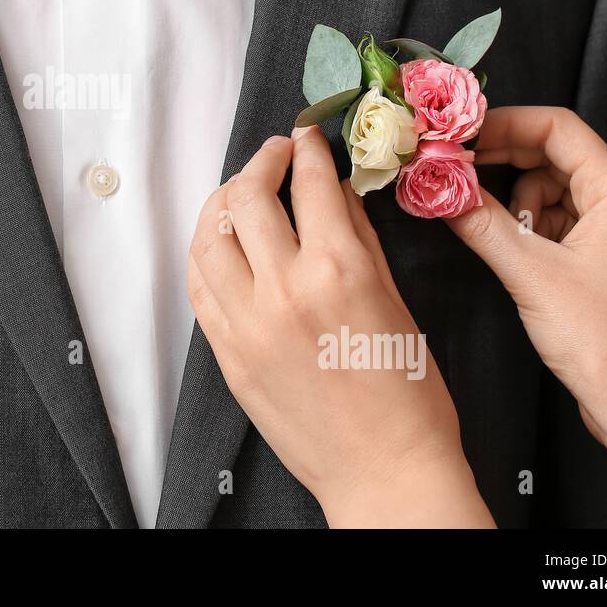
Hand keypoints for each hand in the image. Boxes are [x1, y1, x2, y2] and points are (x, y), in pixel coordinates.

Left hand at [187, 126, 492, 526]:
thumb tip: (334, 190)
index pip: (310, 184)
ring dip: (223, 201)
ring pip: (208, 235)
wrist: (382, 471)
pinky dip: (207, 251)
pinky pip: (199, 284)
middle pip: (247, 197)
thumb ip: (358, 238)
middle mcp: (282, 290)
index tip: (307, 135)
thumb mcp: (395, 301)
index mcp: (337, 271)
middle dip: (261, 161)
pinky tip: (223, 241)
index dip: (307, 149)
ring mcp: (244, 323)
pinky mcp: (225, 352)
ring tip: (242, 192)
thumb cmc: (407, 395)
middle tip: (276, 153)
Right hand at [445, 106, 606, 526]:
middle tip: (453, 173)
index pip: (558, 127)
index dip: (504, 124)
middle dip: (502, 163)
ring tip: (493, 232)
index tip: (459, 137)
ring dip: (516, 201)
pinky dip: (530, 226)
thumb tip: (436, 188)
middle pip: (554, 154)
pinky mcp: (606, 257)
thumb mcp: (529, 274)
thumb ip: (480, 223)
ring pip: (553, 188)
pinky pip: (560, 220)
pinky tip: (511, 250)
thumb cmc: (600, 338)